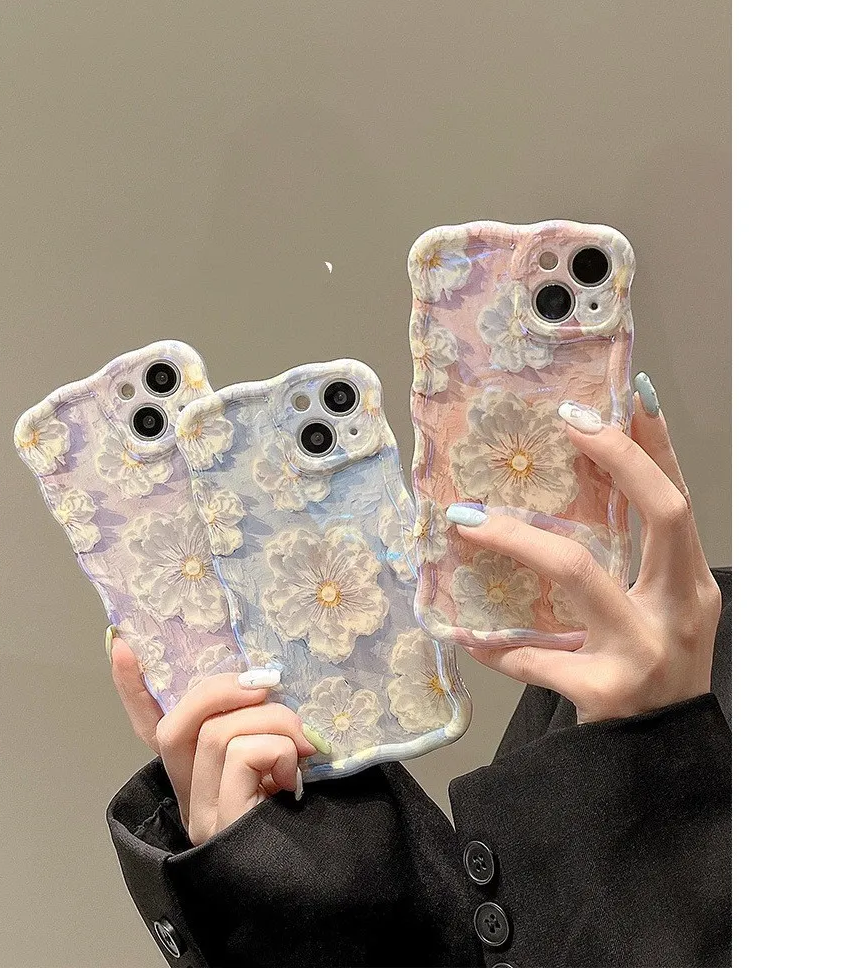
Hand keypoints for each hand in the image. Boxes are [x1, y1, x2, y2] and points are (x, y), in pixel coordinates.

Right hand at [111, 640, 318, 844]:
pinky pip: (242, 755)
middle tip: (270, 689)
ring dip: (273, 723)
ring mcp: (201, 812)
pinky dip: (278, 750)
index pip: (151, 729)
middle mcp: (189, 794)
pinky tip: (294, 777)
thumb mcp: (279, 760)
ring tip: (304, 746)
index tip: (120, 646)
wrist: (318, 878)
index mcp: (198, 774)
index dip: (132, 690)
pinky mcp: (221, 823)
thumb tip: (262, 686)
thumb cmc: (304, 813)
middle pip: (180, 722)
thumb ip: (260, 729)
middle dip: (226, 690)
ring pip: (217, 733)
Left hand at [447, 373, 721, 723]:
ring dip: (516, 538)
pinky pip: (532, 655)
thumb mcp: (660, 609)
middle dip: (616, 458)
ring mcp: (641, 649)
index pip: (680, 499)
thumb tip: (569, 492)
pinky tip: (463, 634)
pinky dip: (492, 643)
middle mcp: (676, 609)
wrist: (659, 757)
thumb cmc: (652, 669)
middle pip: (660, 514)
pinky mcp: (601, 691)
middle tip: (566, 425)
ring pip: (577, 571)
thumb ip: (631, 560)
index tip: (626, 396)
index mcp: (691, 584)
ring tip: (468, 520)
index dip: (656, 446)